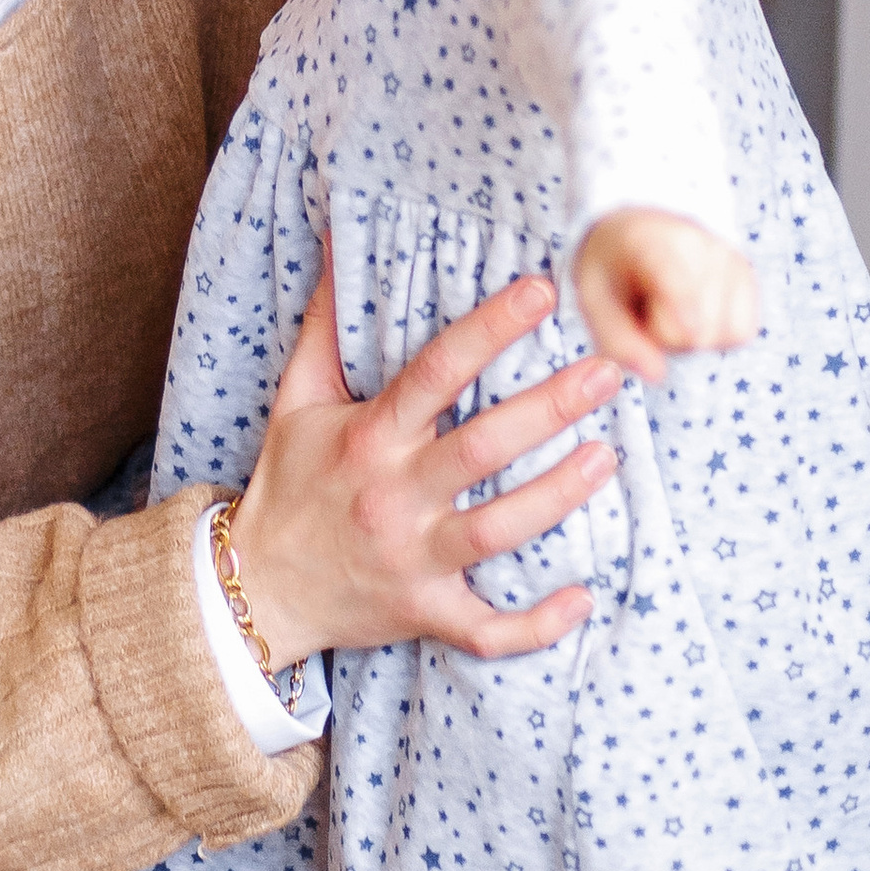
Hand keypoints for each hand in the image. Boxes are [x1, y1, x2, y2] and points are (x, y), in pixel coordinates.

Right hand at [228, 252, 618, 670]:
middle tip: (610, 371)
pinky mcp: (424, 612)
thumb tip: (335, 242)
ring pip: (496, 531)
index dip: (489, 329)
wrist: (259, 584)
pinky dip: (535, 625)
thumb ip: (324, 325)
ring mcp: (412, 559)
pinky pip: (485, 629)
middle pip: (481, 449)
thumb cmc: (290, 483)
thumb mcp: (296, 399)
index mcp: (369, 438)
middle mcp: (392, 496)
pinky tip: (583, 597)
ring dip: (557, 496)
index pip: (435, 372)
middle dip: (549, 409)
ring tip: (608, 456)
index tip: (542, 291)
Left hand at [574, 209, 759, 382]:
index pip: (672, 274)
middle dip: (665, 338)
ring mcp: (727, 256)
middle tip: (647, 311)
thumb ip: (617, 340)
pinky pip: (741, 332)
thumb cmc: (615, 269)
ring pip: (723, 334)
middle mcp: (696, 241)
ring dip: (693, 337)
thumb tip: (656, 375)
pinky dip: (719, 334)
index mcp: (645, 240)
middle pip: (694, 329)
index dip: (683, 304)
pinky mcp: (747, 275)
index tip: (687, 329)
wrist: (642, 227)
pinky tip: (696, 311)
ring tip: (671, 308)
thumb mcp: (594, 300)